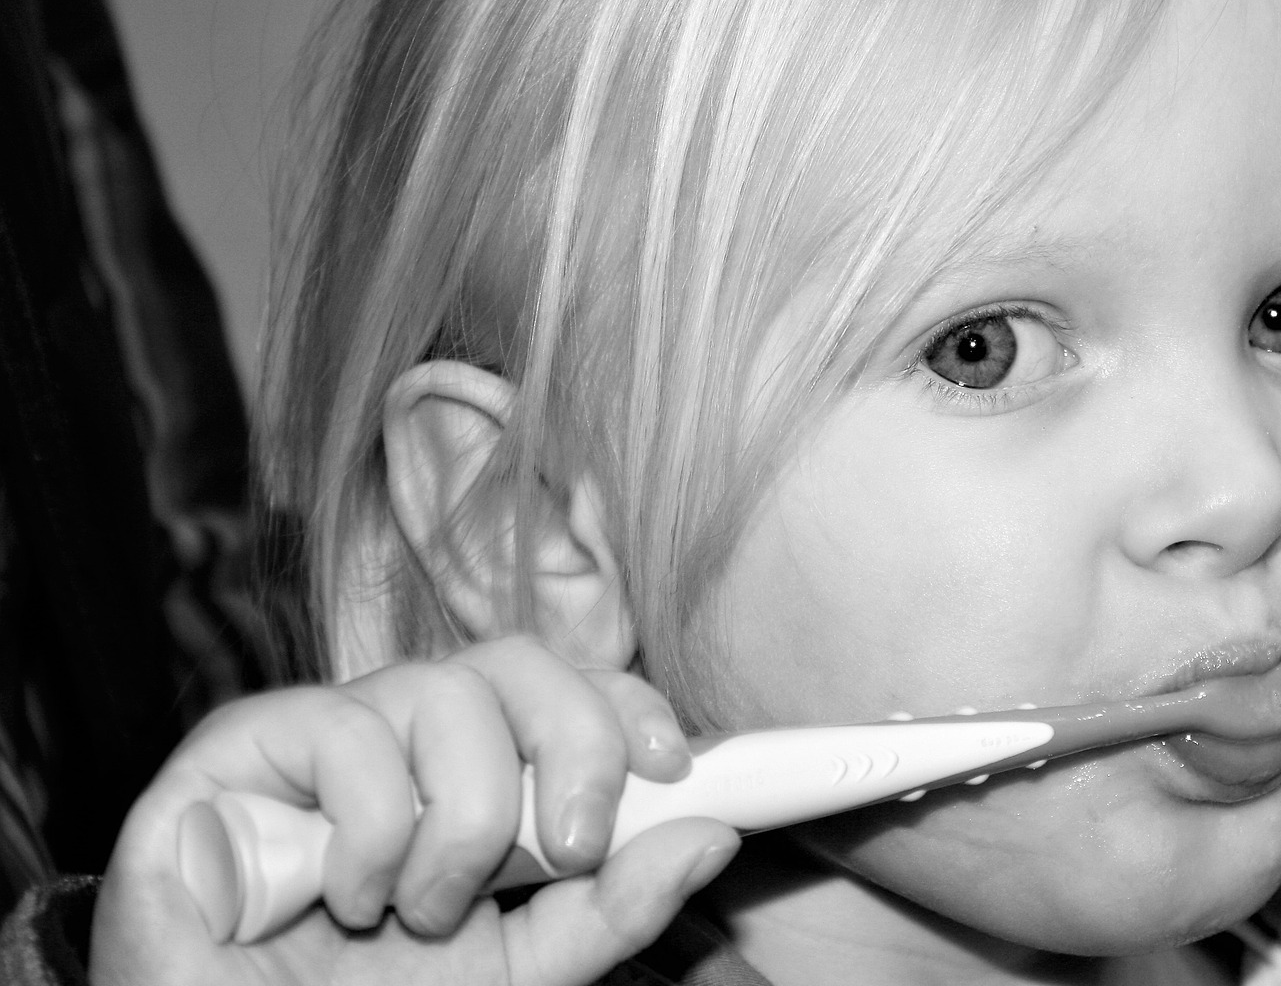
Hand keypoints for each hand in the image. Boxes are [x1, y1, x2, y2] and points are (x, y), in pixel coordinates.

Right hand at [90, 636, 738, 985]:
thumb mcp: (522, 970)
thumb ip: (611, 907)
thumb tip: (710, 837)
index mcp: (473, 771)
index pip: (567, 685)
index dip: (627, 707)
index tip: (671, 769)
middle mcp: (402, 733)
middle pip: (518, 661)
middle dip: (570, 746)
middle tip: (569, 846)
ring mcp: (320, 732)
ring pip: (442, 694)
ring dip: (460, 823)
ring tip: (420, 912)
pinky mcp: (234, 749)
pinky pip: (343, 732)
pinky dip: (371, 833)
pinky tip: (339, 899)